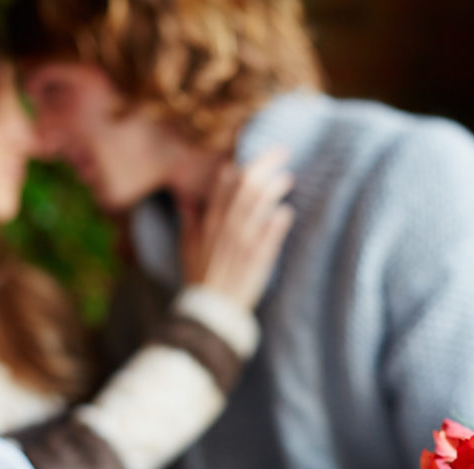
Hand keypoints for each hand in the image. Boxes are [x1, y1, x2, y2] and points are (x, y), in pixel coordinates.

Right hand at [179, 148, 294, 310]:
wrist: (211, 312)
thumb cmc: (200, 279)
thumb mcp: (188, 247)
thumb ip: (189, 219)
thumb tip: (185, 197)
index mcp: (209, 222)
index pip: (223, 184)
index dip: (239, 166)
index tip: (251, 159)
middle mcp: (226, 227)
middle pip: (247, 186)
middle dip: (265, 165)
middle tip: (282, 152)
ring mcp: (243, 242)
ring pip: (260, 204)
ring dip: (276, 187)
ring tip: (288, 179)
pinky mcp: (259, 258)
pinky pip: (271, 234)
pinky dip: (280, 220)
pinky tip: (287, 211)